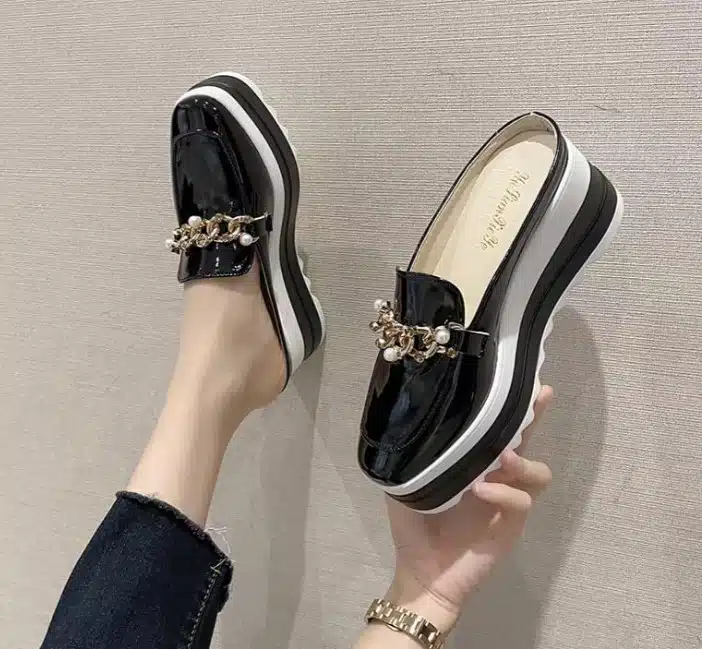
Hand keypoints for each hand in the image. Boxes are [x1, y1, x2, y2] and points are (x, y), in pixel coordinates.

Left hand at [385, 386, 553, 629]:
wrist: (422, 573)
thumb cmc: (413, 527)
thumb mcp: (406, 483)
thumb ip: (413, 455)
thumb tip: (408, 418)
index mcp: (472, 462)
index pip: (494, 428)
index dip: (507, 405)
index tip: (514, 378)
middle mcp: (495, 475)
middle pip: (526, 439)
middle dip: (536, 415)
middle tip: (541, 394)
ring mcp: (506, 500)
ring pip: (538, 471)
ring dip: (523, 461)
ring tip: (503, 458)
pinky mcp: (511, 524)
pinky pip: (522, 501)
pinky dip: (505, 492)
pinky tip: (482, 491)